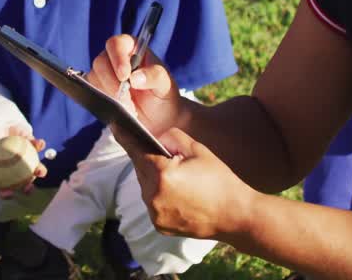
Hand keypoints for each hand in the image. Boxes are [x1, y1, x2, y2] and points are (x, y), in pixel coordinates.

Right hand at [0, 124, 47, 197]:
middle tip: (28, 187)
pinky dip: (39, 145)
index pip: (4, 187)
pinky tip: (40, 144)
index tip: (9, 193)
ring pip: (35, 167)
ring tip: (40, 170)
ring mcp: (26, 158)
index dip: (7, 193)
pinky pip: (37, 146)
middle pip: (22, 182)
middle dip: (28, 187)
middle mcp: (17, 168)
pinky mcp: (33, 145)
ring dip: (40, 170)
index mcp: (4, 172)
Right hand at [89, 33, 183, 135]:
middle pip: (100, 62)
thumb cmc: (164, 94)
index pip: (116, 44)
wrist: (159, 117)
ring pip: (94, 79)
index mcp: (132, 47)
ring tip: (129, 107)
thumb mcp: (166, 84)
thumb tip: (135, 78)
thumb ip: (154, 76)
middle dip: (112, 83)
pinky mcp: (98, 90)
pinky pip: (92, 92)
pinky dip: (104, 102)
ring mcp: (104, 74)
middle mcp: (114, 57)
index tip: (125, 76)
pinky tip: (120, 109)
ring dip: (109, 95)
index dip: (117, 58)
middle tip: (127, 99)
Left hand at [124, 127, 254, 240]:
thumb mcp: (198, 149)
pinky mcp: (159, 225)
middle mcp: (153, 195)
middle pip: (140, 169)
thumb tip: (155, 138)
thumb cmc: (219, 179)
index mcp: (162, 174)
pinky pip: (152, 203)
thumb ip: (172, 137)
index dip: (126, 137)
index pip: (137, 150)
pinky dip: (159, 195)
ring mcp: (155, 213)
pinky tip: (177, 193)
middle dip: (148, 159)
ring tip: (174, 176)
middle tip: (164, 156)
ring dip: (153, 178)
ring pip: (145, 186)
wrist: (236, 215)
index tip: (115, 126)